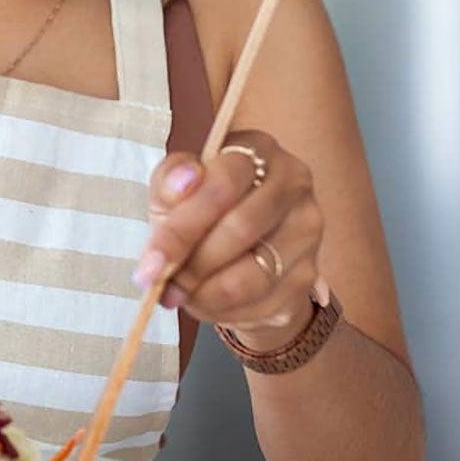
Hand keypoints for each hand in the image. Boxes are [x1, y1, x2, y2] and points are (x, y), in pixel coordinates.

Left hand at [138, 130, 322, 349]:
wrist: (234, 252)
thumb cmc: (200, 212)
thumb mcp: (172, 190)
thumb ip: (169, 182)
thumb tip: (184, 181)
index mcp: (258, 150)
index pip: (224, 182)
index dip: (183, 225)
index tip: (151, 260)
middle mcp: (294, 184)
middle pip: (241, 227)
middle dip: (191, 263)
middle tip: (159, 283)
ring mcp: (307, 230)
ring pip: (254, 274)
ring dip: (205, 292)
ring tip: (177, 294)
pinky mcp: (308, 274)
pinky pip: (261, 303)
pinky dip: (222, 310)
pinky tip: (203, 302)